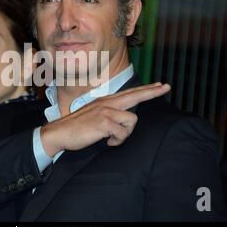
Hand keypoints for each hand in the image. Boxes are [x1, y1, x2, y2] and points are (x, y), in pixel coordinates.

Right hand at [40, 83, 170, 156]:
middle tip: (166, 87)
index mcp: (105, 101)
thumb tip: (125, 120)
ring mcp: (106, 111)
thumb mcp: (95, 116)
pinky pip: (122, 133)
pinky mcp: (104, 122)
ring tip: (110, 138)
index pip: (130, 93)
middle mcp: (107, 103)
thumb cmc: (77, 128)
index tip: (160, 85)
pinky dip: (116, 141)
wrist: (59, 133)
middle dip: (153, 92)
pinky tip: (105, 141)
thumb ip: (109, 114)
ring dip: (124, 134)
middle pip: (136, 95)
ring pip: (132, 121)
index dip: (146, 90)